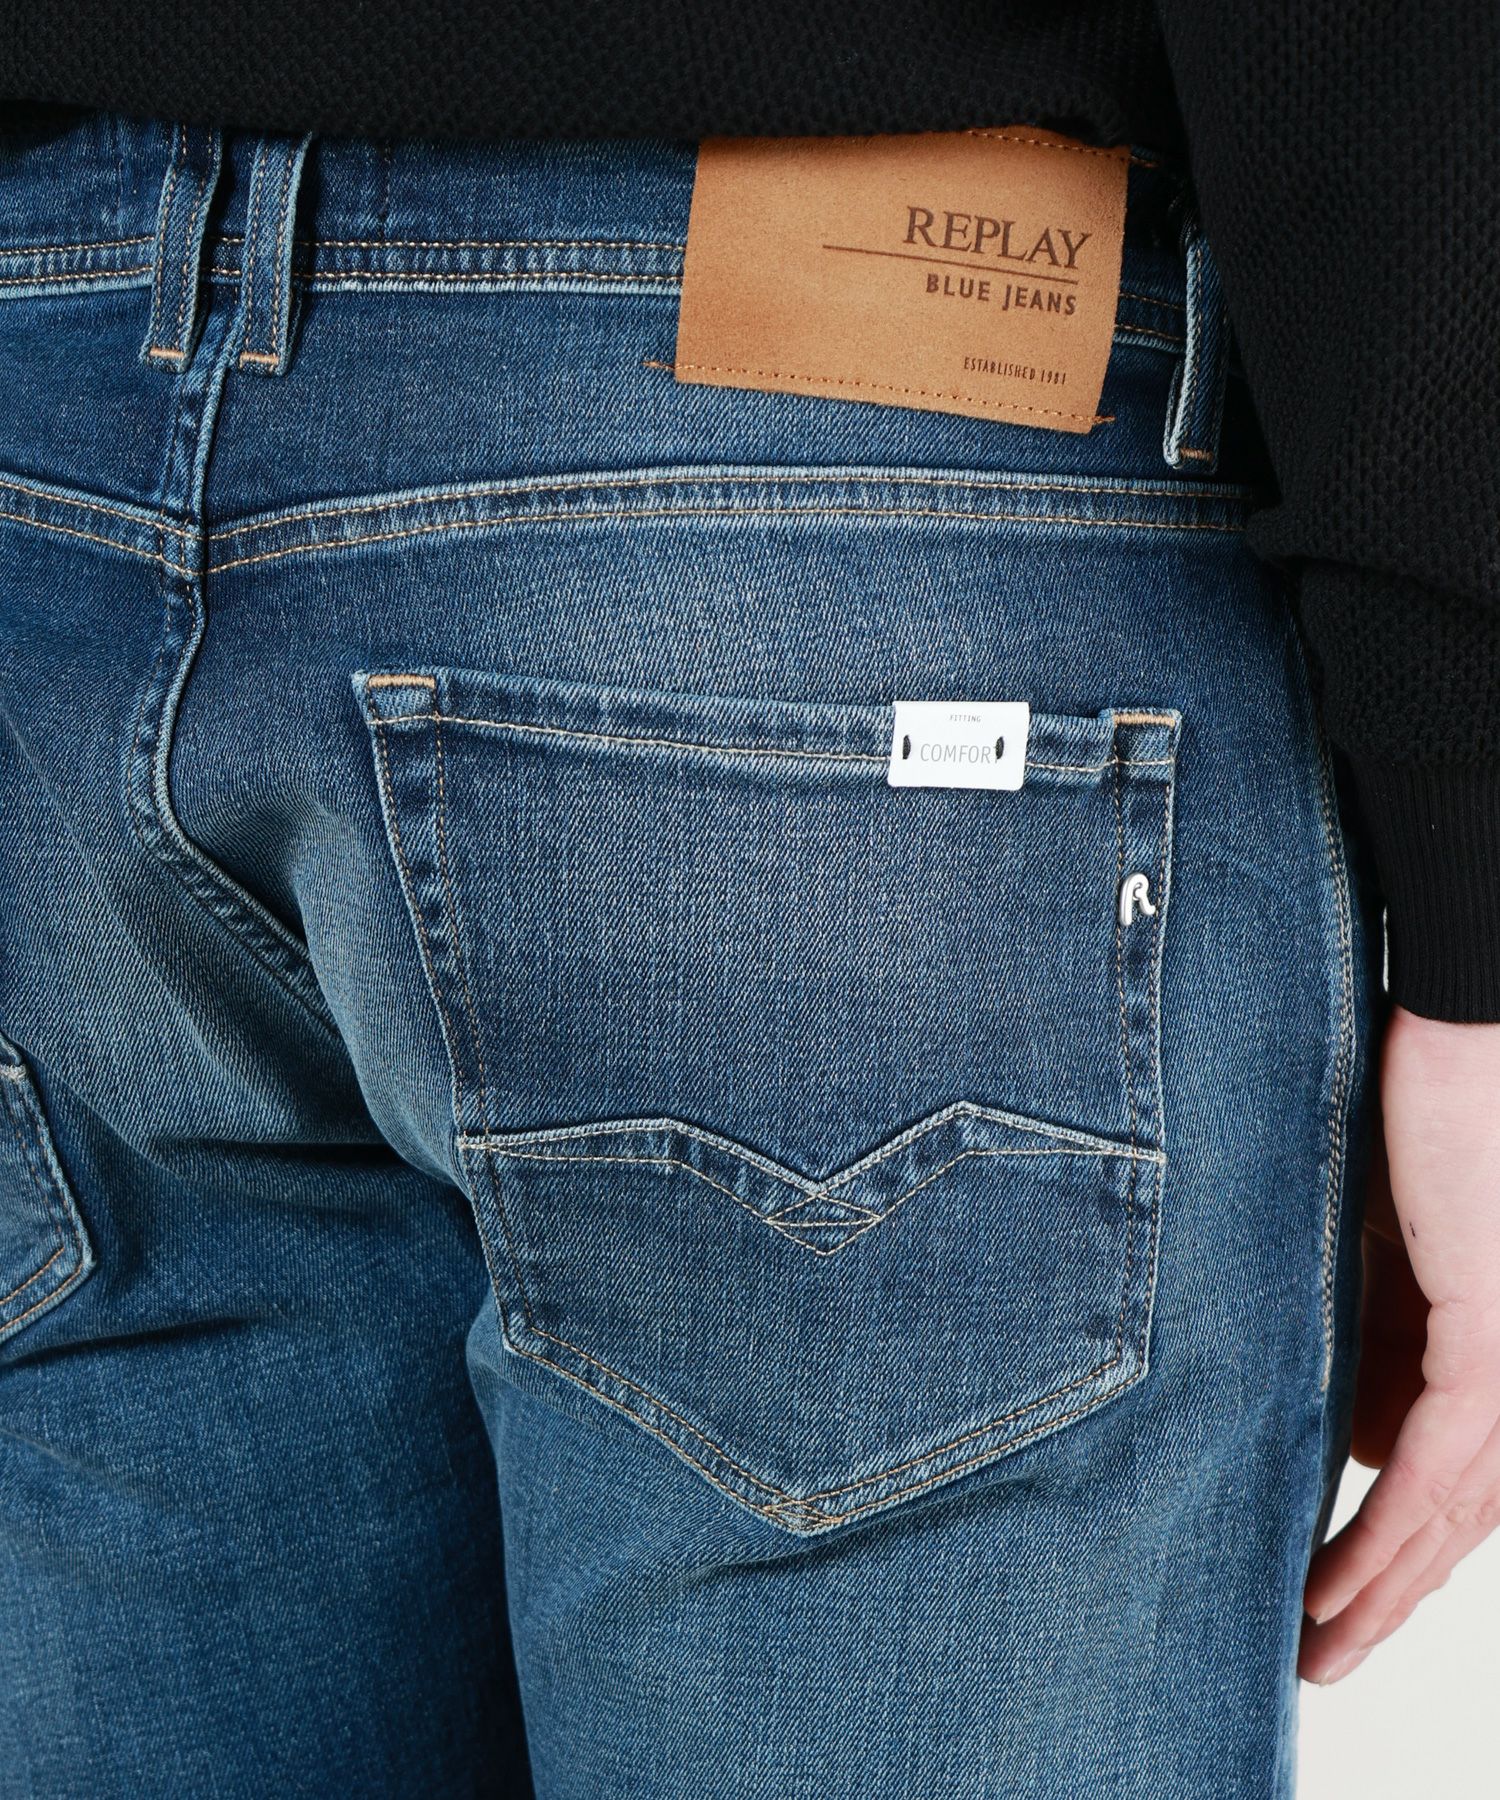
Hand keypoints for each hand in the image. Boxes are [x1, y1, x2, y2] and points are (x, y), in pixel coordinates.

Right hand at [1300, 1005, 1499, 1683]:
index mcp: (1489, 1327)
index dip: (1398, 1544)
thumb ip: (1367, 1317)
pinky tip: (1338, 1584)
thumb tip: (1341, 1413)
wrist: (1463, 1016)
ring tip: (1316, 1643)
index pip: (1457, 1466)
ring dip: (1381, 1588)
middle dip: (1387, 1592)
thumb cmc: (1418, 1097)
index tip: (1327, 1589)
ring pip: (1459, 1510)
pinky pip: (1445, 1464)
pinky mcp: (1495, 1333)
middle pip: (1464, 1511)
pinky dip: (1388, 1535)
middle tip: (1319, 1652)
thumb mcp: (1374, 1233)